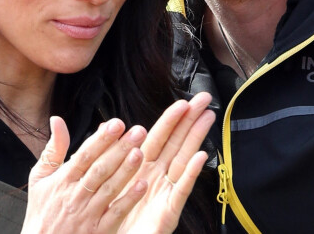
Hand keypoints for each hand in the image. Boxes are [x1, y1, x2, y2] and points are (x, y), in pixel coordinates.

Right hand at [21, 116, 149, 233]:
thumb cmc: (41, 212)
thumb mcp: (39, 179)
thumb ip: (53, 149)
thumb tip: (57, 119)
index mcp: (63, 180)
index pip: (85, 155)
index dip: (101, 139)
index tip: (116, 123)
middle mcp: (75, 196)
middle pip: (100, 168)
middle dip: (120, 149)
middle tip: (138, 131)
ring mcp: (87, 215)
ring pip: (109, 189)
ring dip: (126, 171)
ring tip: (140, 152)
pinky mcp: (98, 232)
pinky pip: (115, 214)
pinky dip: (129, 200)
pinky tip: (141, 186)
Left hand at [117, 92, 214, 233]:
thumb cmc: (113, 214)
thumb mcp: (108, 178)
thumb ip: (109, 151)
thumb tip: (105, 123)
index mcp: (142, 166)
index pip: (159, 136)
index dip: (171, 118)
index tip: (184, 101)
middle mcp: (157, 175)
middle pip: (176, 141)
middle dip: (190, 119)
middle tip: (205, 99)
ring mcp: (165, 192)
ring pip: (183, 158)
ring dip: (196, 137)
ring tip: (208, 117)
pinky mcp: (169, 212)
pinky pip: (181, 189)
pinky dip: (191, 172)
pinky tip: (201, 157)